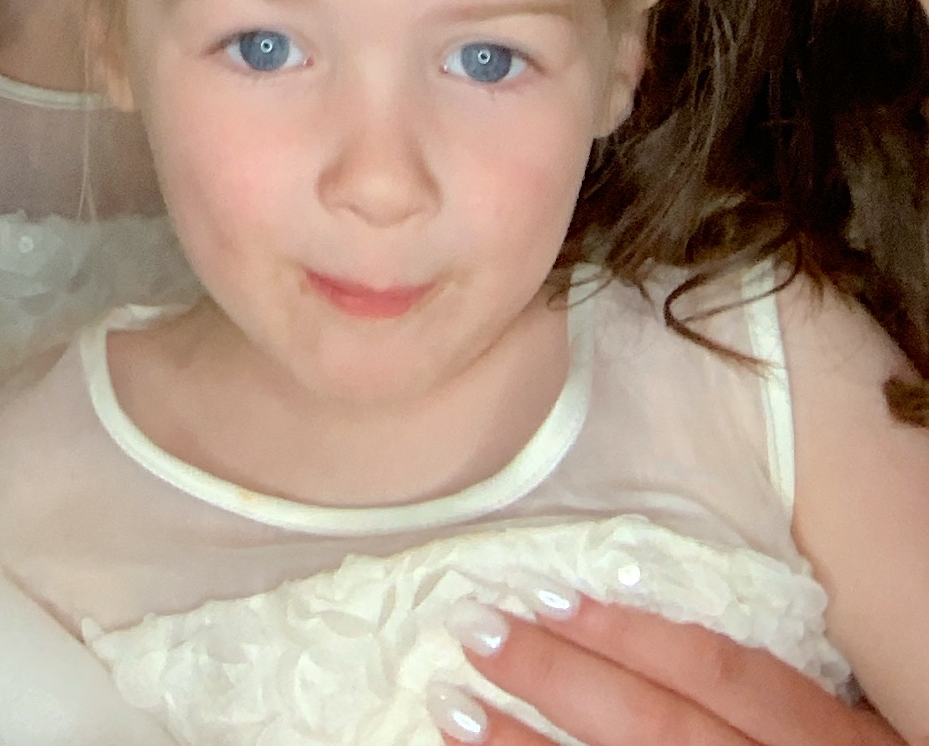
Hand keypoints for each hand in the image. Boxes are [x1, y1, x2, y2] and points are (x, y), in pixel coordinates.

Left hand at [432, 599, 899, 745]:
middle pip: (659, 731)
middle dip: (560, 681)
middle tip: (476, 626)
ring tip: (453, 705)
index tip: (544, 586)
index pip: (722, 675)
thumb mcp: (851, 715)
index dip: (633, 632)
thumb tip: (641, 576)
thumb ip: (771, 670)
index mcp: (828, 740)